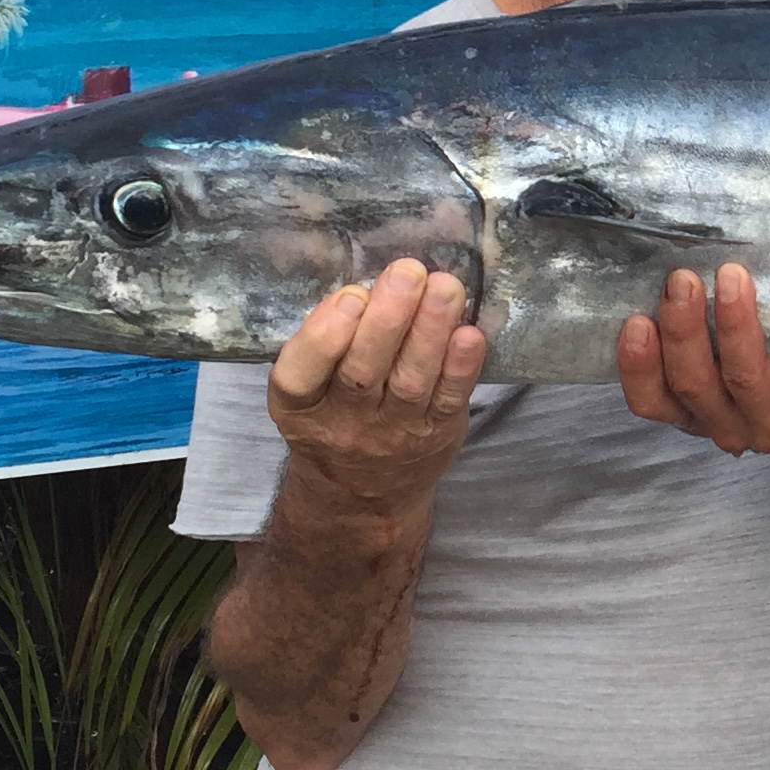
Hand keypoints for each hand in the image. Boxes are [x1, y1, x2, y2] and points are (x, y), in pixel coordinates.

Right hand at [265, 257, 485, 515]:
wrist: (361, 496)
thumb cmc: (335, 417)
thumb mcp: (309, 391)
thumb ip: (331, 342)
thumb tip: (374, 281)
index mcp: (298, 406)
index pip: (299, 375)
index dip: (324, 335)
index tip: (351, 296)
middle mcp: (342, 423)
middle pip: (362, 372)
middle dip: (388, 318)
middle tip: (408, 272)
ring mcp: (391, 433)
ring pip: (410, 381)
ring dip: (430, 331)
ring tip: (445, 287)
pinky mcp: (435, 435)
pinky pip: (449, 401)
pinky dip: (461, 367)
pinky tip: (470, 334)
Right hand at [619, 260, 769, 456]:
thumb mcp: (740, 348)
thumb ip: (707, 320)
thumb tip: (681, 246)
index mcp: (700, 409)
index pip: (652, 402)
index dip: (638, 368)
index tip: (634, 320)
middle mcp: (732, 425)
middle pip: (694, 384)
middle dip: (683, 331)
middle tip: (683, 279)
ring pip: (745, 377)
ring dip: (734, 323)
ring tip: (734, 274)